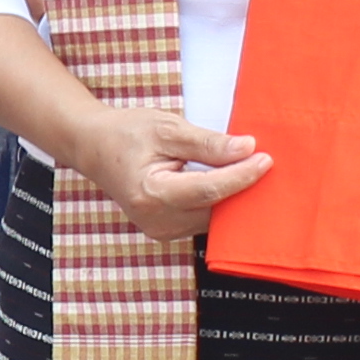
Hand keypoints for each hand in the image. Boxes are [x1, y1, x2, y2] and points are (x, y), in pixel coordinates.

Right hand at [55, 103, 270, 246]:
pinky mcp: (166, 231)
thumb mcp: (167, 128)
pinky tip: (228, 183)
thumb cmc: (126, 133)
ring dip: (232, 196)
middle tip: (264, 162)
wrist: (94, 148)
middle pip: (214, 208)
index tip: (265, 158)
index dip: (242, 175)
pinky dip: (218, 202)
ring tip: (249, 170)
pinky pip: (203, 219)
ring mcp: (161, 230)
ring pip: (212, 218)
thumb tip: (246, 149)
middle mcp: (157, 219)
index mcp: (152, 193)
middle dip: (242, 187)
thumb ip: (207, 143)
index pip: (210, 189)